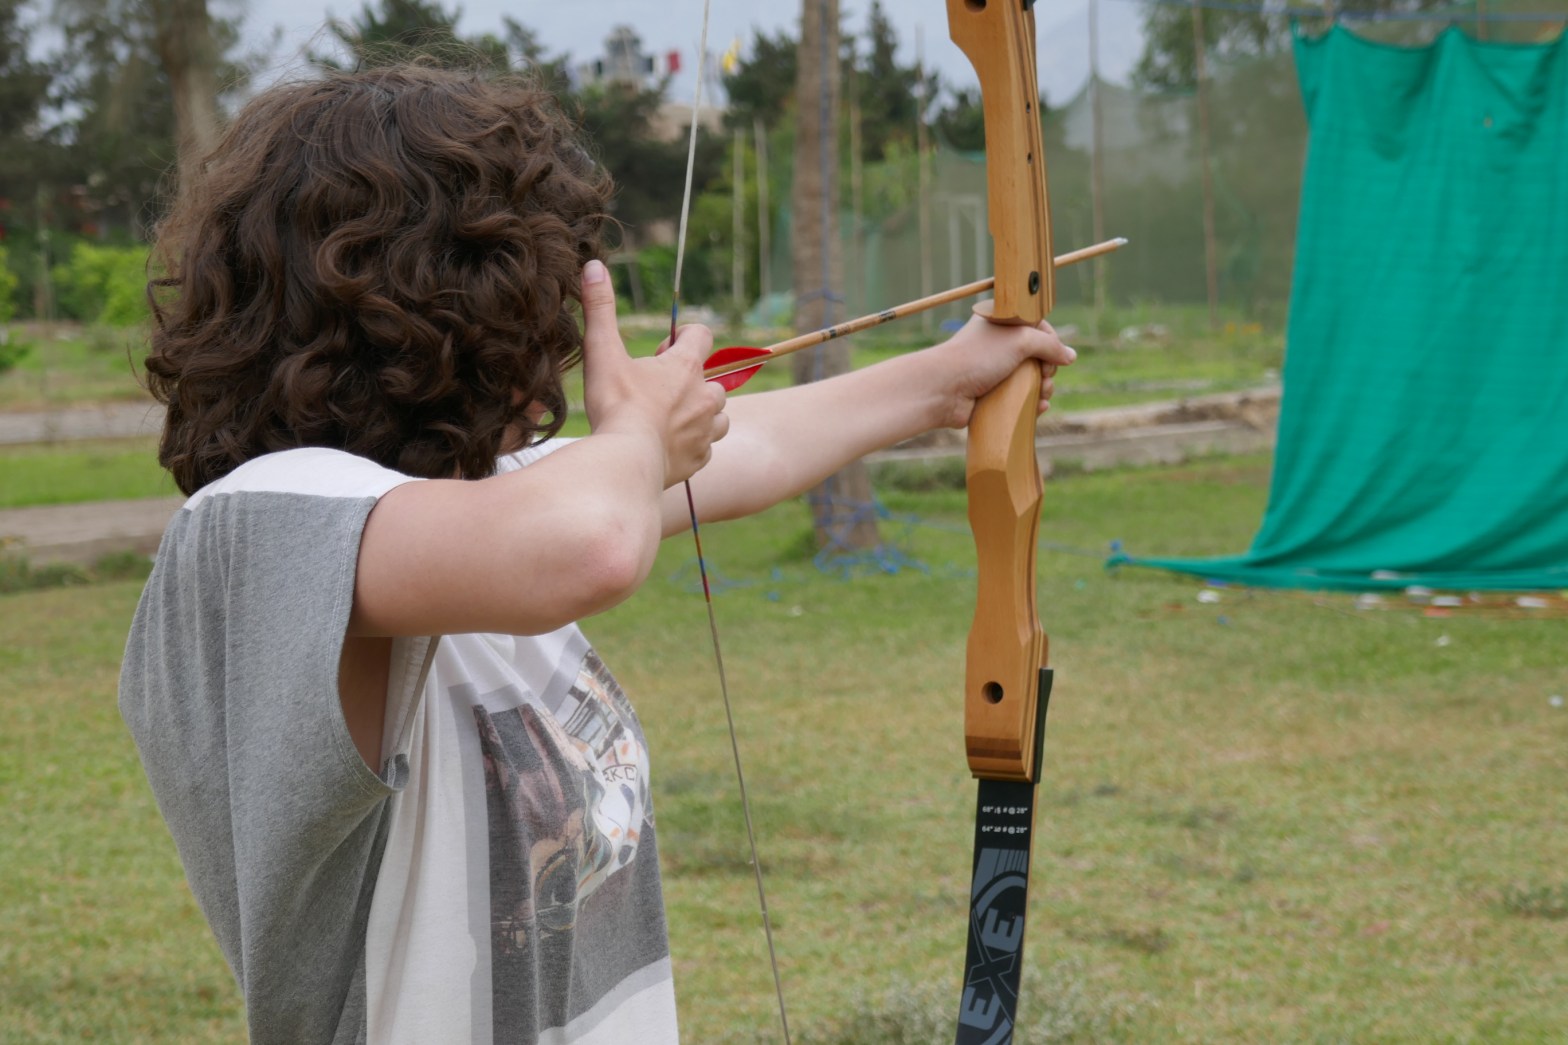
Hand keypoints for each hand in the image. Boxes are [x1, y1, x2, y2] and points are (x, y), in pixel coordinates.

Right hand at [579, 260, 727, 486]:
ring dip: (700, 414)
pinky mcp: (699, 458)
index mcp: (685, 367)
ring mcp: (705, 429)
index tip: (665, 349)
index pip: (702, 335)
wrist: (625, 461)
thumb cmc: (615, 405)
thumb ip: (601, 308)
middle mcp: (704, 396)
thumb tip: (594, 266)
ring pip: (718, 415)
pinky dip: (693, 445)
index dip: (685, 337)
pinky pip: (706, 448)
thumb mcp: (603, 351)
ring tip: (670, 419)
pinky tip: (669, 446)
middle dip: (692, 382)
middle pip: (713, 380)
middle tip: (659, 390)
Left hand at [924, 313, 1076, 428]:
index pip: (1036, 327)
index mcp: (1000, 324)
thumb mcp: (1019, 341)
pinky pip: (1018, 398)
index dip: (1050, 342)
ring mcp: (993, 371)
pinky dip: (1031, 404)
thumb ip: (1049, 345)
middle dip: (1048, 369)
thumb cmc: (977, 357)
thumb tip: (1071, 356)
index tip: (1054, 356)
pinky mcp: (990, 395)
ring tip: (1042, 396)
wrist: (942, 389)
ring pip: (1029, 379)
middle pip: (1036, 356)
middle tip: (1045, 378)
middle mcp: (996, 345)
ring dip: (1043, 389)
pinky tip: (1039, 409)